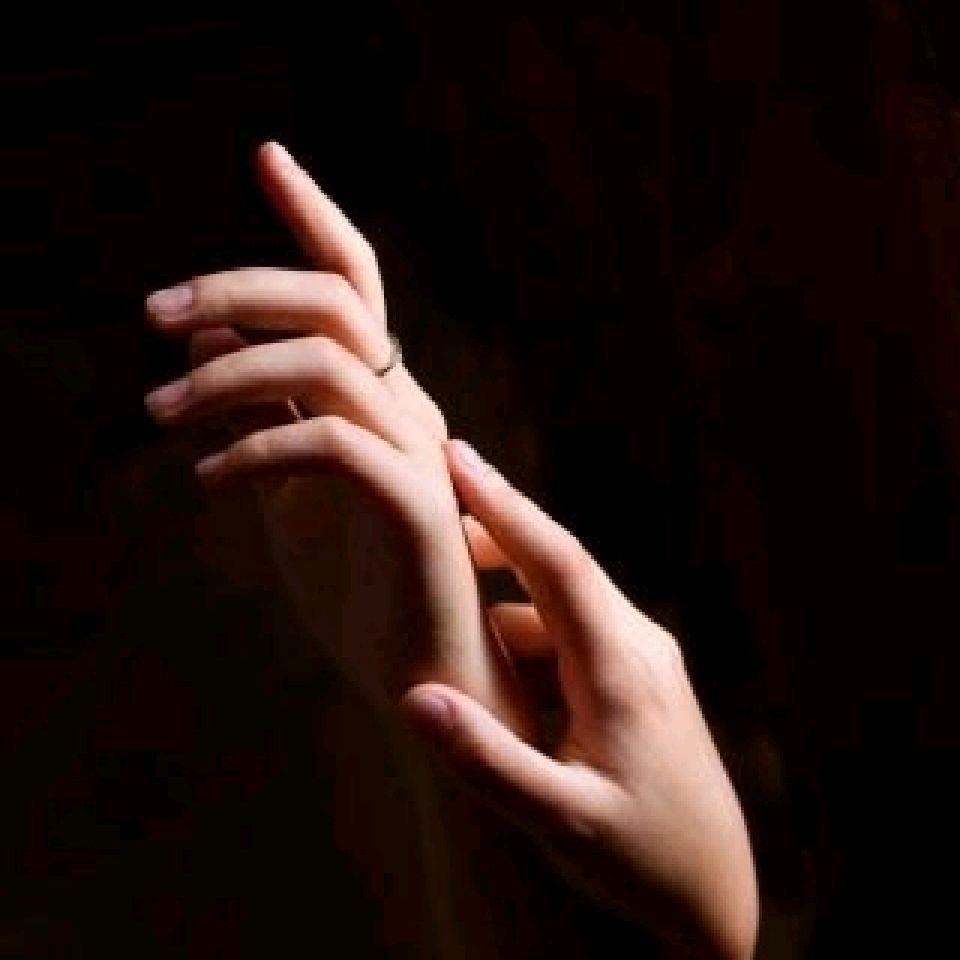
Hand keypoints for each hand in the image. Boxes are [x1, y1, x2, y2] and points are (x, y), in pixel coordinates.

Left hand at [144, 142, 530, 733]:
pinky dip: (255, 447)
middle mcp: (411, 411)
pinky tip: (209, 478)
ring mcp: (421, 456)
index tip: (266, 156)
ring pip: (328, 361)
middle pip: (335, 301)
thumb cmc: (359, 586)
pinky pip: (330, 444)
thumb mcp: (287, 485)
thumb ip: (259, 410)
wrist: (421, 676)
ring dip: (227, 376)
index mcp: (384, 399)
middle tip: (152, 314)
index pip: (355, 283)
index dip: (314, 213)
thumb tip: (208, 340)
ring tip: (157, 414)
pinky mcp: (417, 510)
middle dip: (240, 287)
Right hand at [400, 440, 759, 959]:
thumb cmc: (644, 863)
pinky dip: (520, 635)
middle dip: (494, 527)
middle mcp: (637, 646)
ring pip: (556, 605)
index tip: (456, 456)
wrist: (717, 895)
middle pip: (557, 566)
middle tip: (432, 490)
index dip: (504, 506)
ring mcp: (640, 661)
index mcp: (621, 667)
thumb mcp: (562, 822)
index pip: (557, 563)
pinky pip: (566, 637)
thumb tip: (414, 697)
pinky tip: (484, 661)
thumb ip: (488, 761)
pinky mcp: (636, 680)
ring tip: (436, 591)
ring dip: (500, 595)